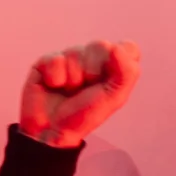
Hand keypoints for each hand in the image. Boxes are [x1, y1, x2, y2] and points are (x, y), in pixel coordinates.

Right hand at [17, 41, 139, 147]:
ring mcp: (70, 56)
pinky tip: (53, 87)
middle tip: (85, 89)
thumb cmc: (84, 116)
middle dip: (93, 72)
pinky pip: (55, 60)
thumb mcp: (114, 99)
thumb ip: (126, 73)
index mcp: (114, 64)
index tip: (109, 83)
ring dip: (72, 79)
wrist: (52, 131)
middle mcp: (92, 56)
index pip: (127, 47)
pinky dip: (55, 79)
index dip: (119, 63)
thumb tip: (115, 47)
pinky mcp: (47, 60)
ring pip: (76, 53)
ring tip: (68, 91)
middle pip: (100, 45)